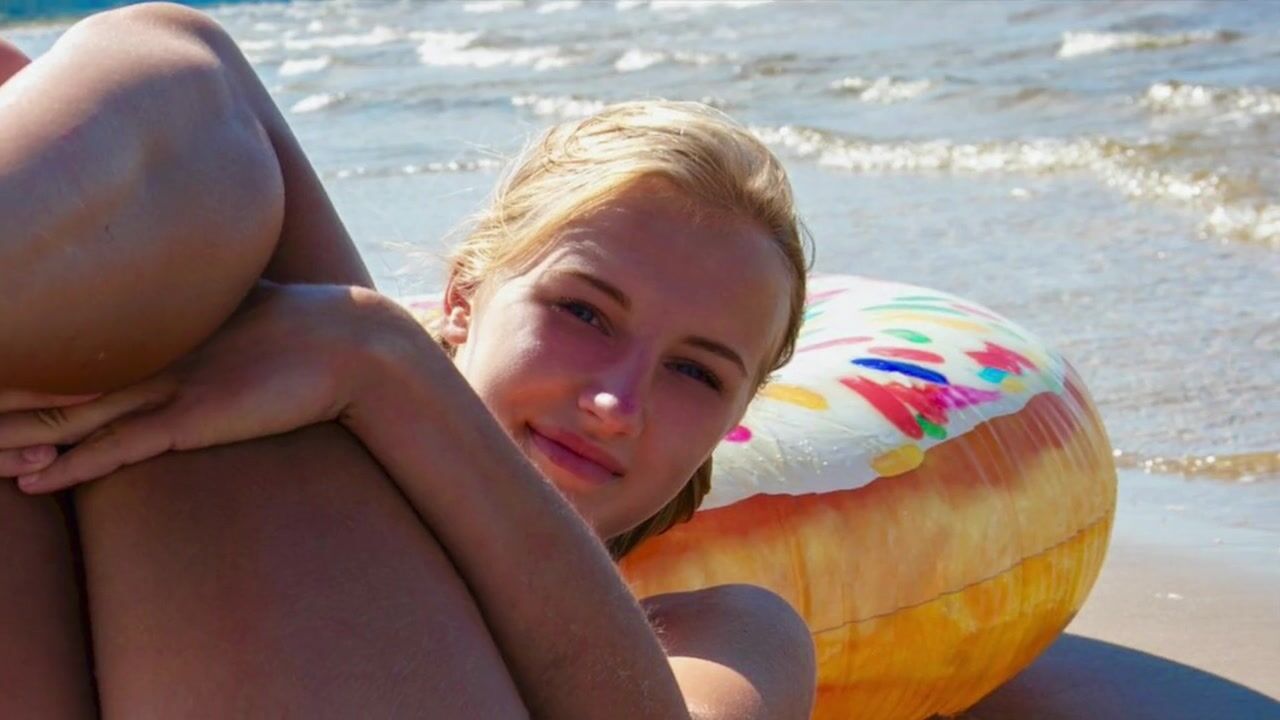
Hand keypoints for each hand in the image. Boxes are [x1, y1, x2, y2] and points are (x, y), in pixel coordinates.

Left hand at [0, 281, 384, 492]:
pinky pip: (119, 449)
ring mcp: (171, 386)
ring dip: (17, 439)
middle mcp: (153, 354)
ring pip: (71, 416)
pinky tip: (34, 482)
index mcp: (160, 327)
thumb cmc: (305, 330)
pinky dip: (73, 467)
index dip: (24, 363)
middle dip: (2, 399)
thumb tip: (193, 320)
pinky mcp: (193, 419)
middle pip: (53, 379)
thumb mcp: (242, 315)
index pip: (72, 346)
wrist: (352, 342)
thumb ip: (206, 318)